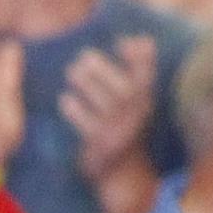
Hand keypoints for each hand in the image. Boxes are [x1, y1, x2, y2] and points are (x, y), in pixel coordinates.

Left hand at [62, 35, 156, 190]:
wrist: (124, 174)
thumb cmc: (126, 127)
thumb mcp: (137, 101)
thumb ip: (139, 70)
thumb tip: (140, 38)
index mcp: (144, 101)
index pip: (148, 75)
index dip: (140, 57)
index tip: (120, 43)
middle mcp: (135, 115)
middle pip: (124, 88)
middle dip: (102, 69)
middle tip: (83, 58)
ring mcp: (118, 130)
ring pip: (105, 103)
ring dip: (87, 84)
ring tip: (72, 72)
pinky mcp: (101, 145)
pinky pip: (87, 124)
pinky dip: (75, 110)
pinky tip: (65, 100)